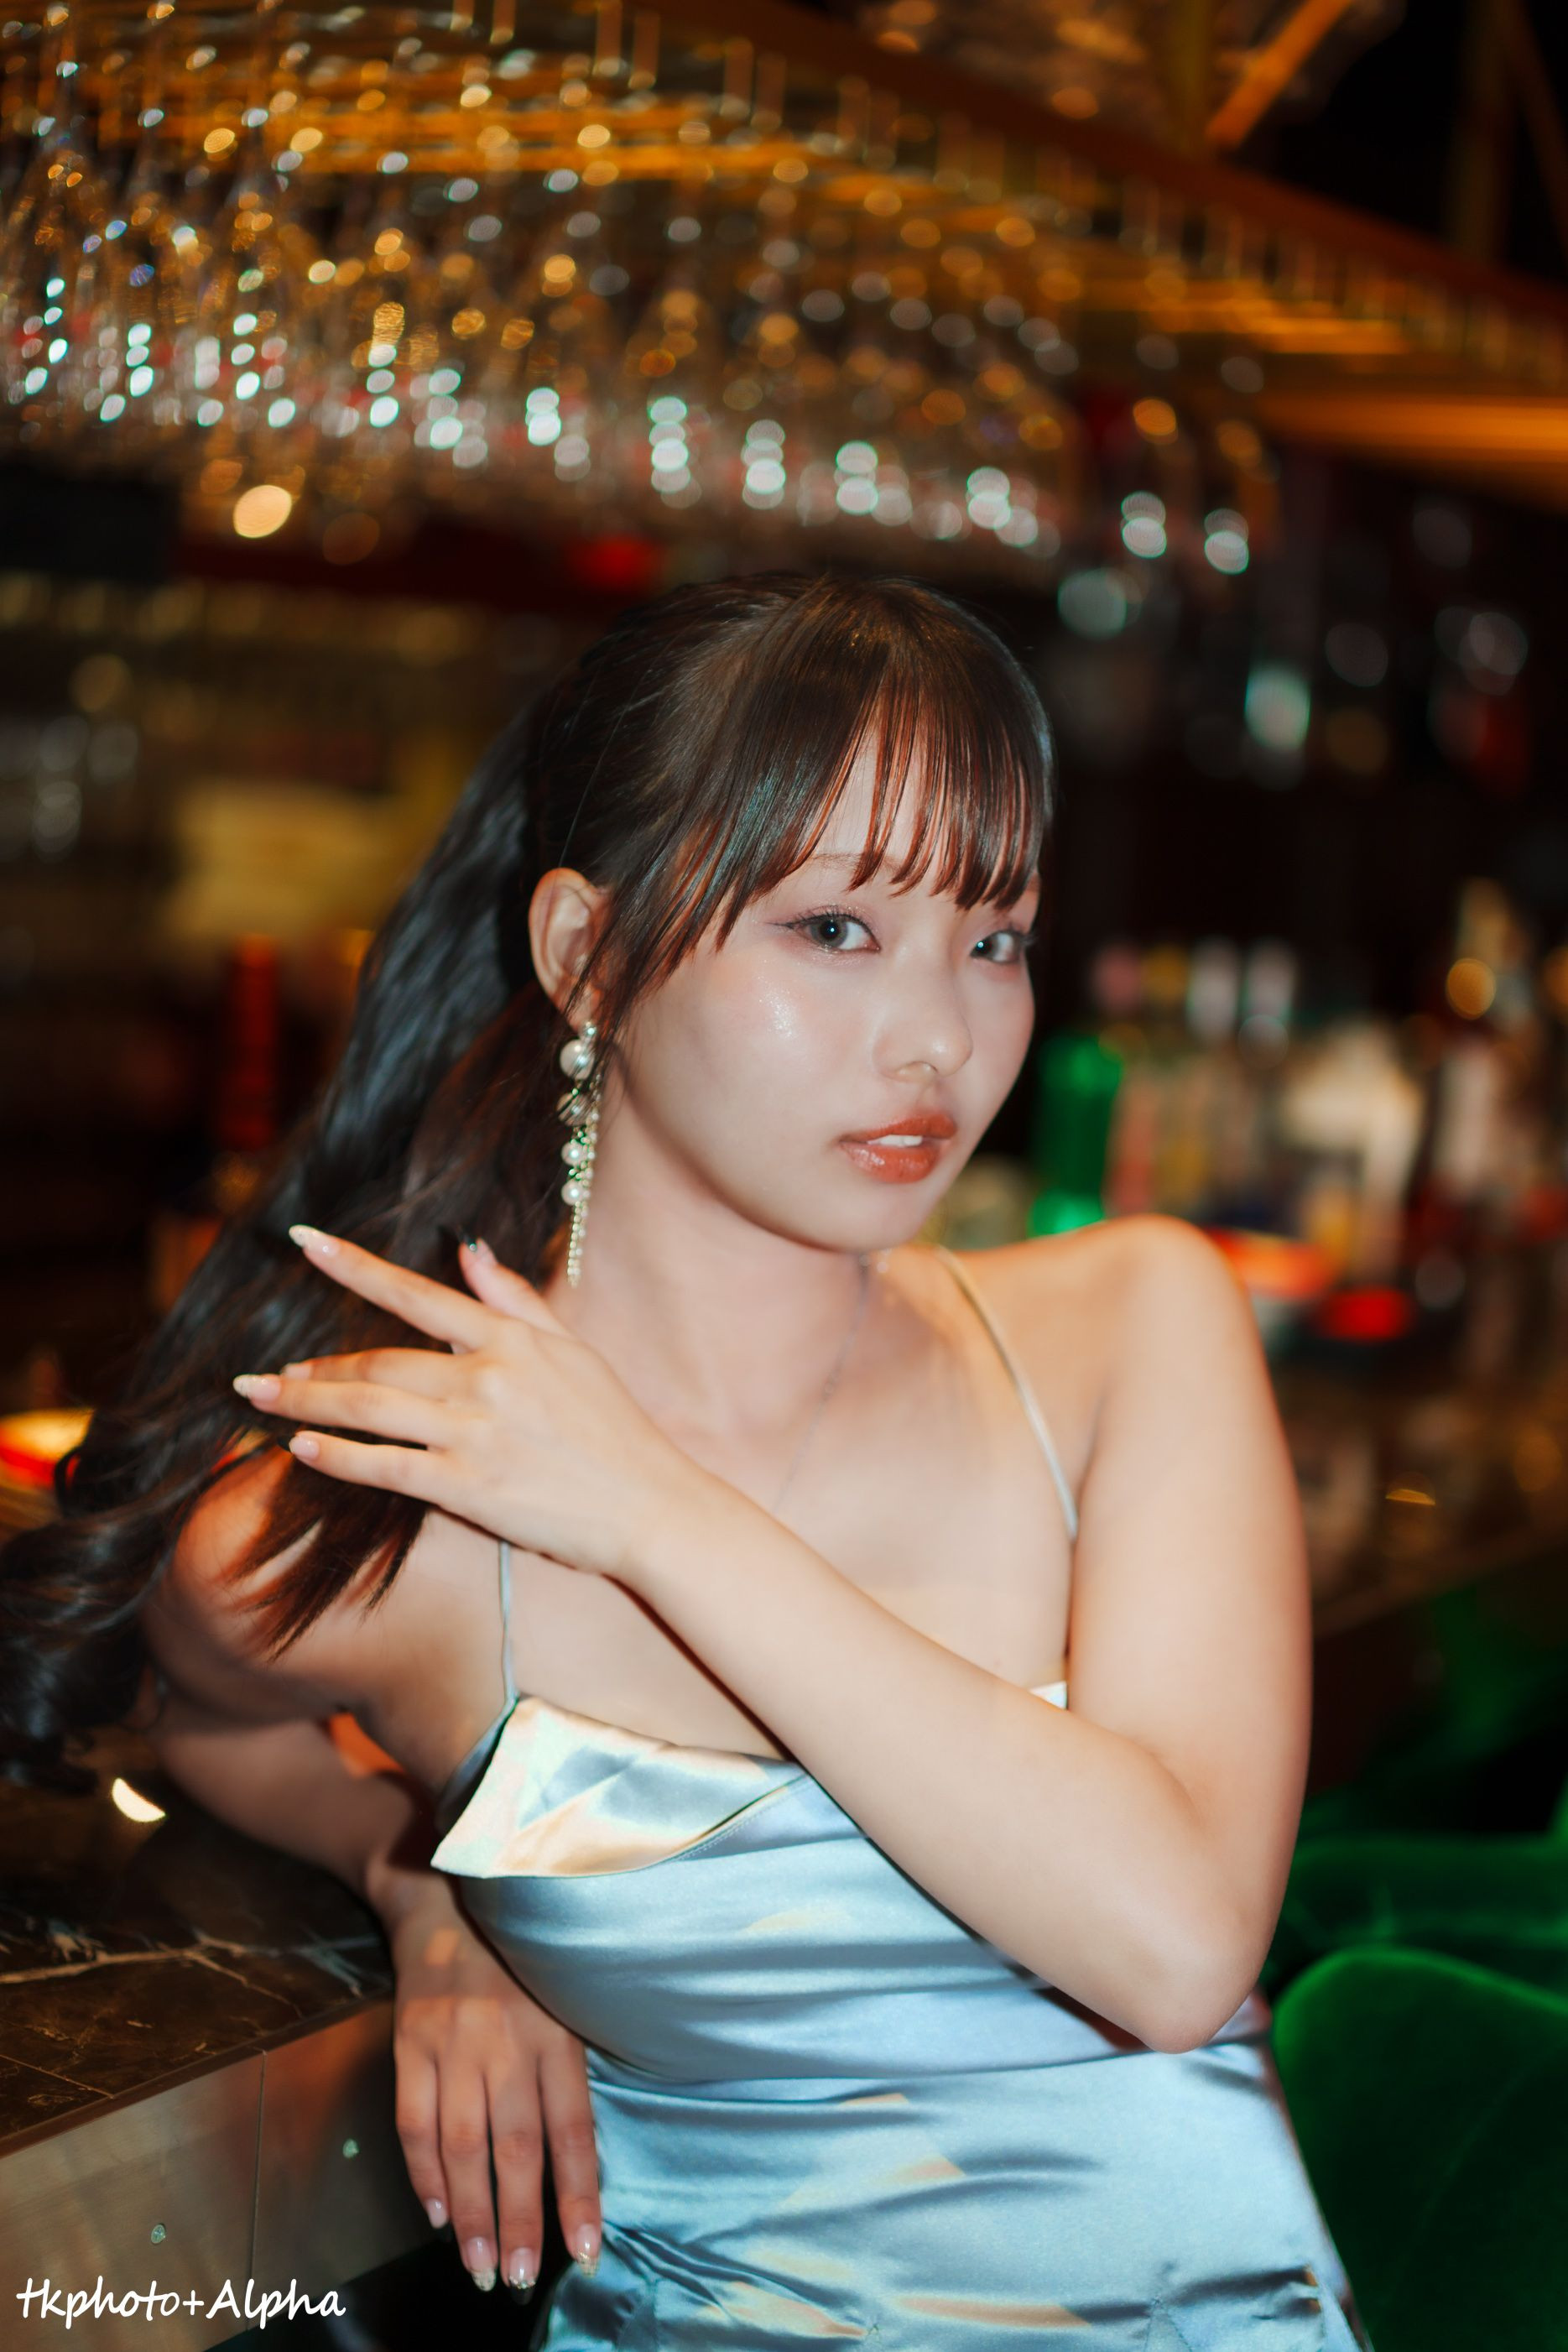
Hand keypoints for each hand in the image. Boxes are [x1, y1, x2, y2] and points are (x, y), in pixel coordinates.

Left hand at [231, 1226, 706, 1586]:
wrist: (649, 1504)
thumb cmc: (615, 1429)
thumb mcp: (573, 1349)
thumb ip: (515, 1300)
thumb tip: (468, 1250)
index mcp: (511, 1340)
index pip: (416, 1294)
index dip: (354, 1267)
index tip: (303, 1242)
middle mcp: (487, 1378)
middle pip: (378, 1360)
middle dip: (312, 1364)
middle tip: (261, 1372)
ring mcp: (475, 1433)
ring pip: (370, 1408)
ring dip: (306, 1401)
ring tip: (261, 1398)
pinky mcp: (468, 1487)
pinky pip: (385, 1466)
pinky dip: (337, 1455)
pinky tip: (300, 1447)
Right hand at [387, 1878, 601, 2293]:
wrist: (449, 1902)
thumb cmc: (522, 1965)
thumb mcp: (564, 2004)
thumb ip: (569, 2075)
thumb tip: (579, 2168)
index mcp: (558, 2034)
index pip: (574, 2129)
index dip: (580, 2194)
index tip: (585, 2251)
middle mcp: (508, 2040)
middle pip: (515, 2146)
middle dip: (519, 2220)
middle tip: (517, 2277)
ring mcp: (454, 2041)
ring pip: (462, 2144)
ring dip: (471, 2213)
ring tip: (479, 2267)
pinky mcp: (410, 2041)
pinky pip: (413, 2120)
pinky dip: (423, 2174)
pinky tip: (438, 2213)